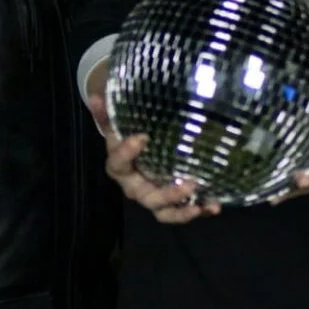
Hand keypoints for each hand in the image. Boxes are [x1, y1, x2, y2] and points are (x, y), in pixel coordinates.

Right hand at [88, 94, 220, 223]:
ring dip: (183, 211)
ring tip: (200, 206)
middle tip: (189, 183)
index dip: (127, 153)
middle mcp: (137, 187)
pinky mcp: (173, 201)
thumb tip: (94, 95)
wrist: (137, 155)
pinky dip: (201, 209)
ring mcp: (155, 197)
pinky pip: (184, 210)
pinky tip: (214, 207)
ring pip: (164, 212)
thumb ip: (108, 114)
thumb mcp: (118, 127)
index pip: (118, 164)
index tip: (142, 137)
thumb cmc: (127, 140)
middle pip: (148, 198)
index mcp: (120, 169)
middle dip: (168, 194)